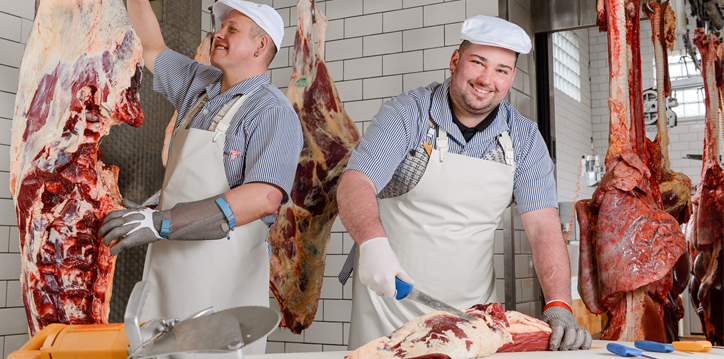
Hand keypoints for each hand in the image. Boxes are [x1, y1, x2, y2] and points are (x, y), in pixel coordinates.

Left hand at [100, 194, 234, 255]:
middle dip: (104, 230)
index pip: (111, 216)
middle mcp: (126, 220)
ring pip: (112, 235)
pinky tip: (112, 252)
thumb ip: (131, 204)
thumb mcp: (140, 207)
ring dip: (107, 240)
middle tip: (102, 235)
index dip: (105, 221)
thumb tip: (123, 200)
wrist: (162, 223)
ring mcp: (129, 230)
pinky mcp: (132, 239)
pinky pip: (120, 245)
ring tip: (106, 243)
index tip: (104, 226)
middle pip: (110, 225)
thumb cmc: (152, 216)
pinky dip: (114, 249)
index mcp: (127, 213)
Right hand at [358, 237, 413, 297]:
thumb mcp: (397, 267)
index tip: (392, 286)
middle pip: (381, 293)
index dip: (392, 291)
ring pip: (374, 289)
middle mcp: (377, 281)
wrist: (373, 246)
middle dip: (384, 288)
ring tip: (379, 273)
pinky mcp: (362, 278)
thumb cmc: (385, 254)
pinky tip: (373, 271)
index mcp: (387, 280)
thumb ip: (404, 278)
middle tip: (386, 278)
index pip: (390, 295)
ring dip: (377, 284)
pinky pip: (368, 284)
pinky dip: (370, 280)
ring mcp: (368, 280)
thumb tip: (410, 283)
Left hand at [543, 306, 591, 349]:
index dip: (556, 339)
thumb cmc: (551, 319)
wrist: (559, 310)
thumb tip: (538, 340)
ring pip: (580, 335)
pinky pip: (588, 336)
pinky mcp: (582, 330)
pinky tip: (581, 348)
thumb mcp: (544, 323)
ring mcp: (576, 326)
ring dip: (576, 344)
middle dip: (567, 343)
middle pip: (571, 333)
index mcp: (557, 321)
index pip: (558, 329)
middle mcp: (568, 323)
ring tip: (571, 349)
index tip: (553, 347)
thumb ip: (544, 331)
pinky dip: (586, 343)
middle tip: (562, 349)